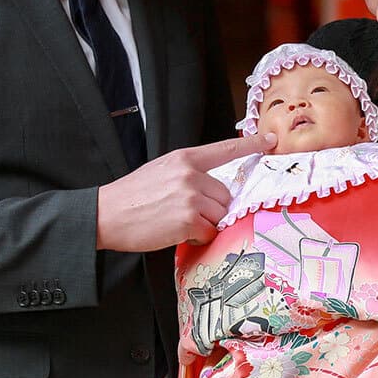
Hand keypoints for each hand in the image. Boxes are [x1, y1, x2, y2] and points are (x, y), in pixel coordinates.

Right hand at [95, 133, 273, 251]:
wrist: (106, 215)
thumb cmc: (132, 196)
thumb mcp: (161, 171)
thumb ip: (189, 174)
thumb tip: (213, 187)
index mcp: (184, 159)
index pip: (224, 149)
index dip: (251, 144)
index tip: (270, 140)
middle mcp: (190, 175)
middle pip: (225, 195)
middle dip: (212, 209)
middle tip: (186, 213)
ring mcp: (190, 197)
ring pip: (219, 215)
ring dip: (205, 224)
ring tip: (178, 222)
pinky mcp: (187, 220)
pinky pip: (209, 232)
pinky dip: (197, 237)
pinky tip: (177, 233)